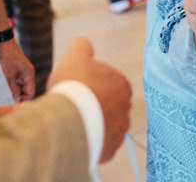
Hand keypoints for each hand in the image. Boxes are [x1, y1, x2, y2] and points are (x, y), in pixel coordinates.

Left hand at [0, 38, 35, 101]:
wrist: (5, 43)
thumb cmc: (8, 58)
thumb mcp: (9, 76)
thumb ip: (13, 89)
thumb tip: (16, 101)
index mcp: (29, 75)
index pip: (31, 92)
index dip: (24, 100)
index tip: (14, 106)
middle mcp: (29, 74)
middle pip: (26, 90)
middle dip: (19, 97)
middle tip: (8, 103)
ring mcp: (24, 72)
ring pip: (21, 86)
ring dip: (15, 91)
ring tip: (5, 96)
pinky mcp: (19, 70)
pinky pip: (18, 82)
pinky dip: (13, 86)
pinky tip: (6, 89)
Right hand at [48, 37, 131, 163]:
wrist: (68, 122)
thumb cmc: (73, 87)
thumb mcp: (75, 56)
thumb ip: (82, 46)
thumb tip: (84, 44)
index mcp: (122, 85)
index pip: (109, 82)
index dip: (91, 84)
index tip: (77, 87)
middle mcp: (127, 109)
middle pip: (107, 105)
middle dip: (94, 104)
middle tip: (73, 105)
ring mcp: (120, 131)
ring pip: (105, 125)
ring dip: (93, 123)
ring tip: (74, 122)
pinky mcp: (110, 150)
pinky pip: (100, 144)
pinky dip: (90, 141)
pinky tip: (77, 135)